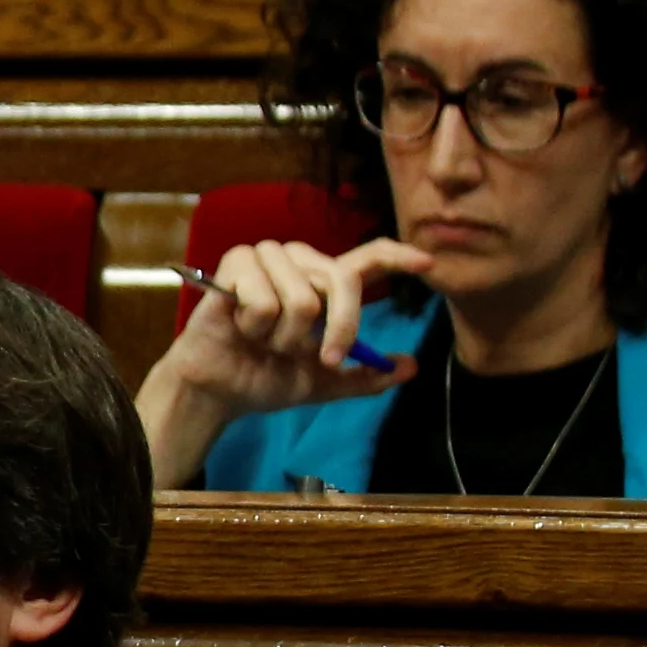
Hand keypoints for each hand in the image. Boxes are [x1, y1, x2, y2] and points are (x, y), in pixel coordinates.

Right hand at [137, 235, 435, 483]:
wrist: (219, 390)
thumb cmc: (265, 378)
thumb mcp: (324, 383)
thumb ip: (366, 376)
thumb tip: (411, 367)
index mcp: (323, 284)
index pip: (368, 257)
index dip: (399, 256)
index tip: (428, 266)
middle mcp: (300, 264)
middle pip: (342, 279)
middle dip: (338, 328)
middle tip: (321, 358)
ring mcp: (267, 260)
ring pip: (301, 298)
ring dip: (283, 336)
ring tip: (261, 339)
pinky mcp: (235, 265)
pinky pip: (264, 299)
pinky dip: (254, 326)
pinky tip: (238, 327)